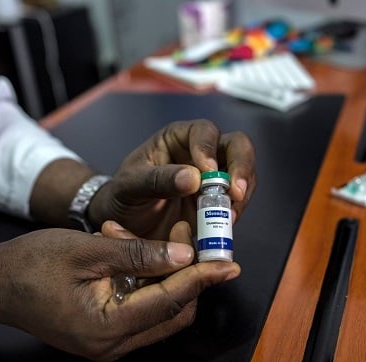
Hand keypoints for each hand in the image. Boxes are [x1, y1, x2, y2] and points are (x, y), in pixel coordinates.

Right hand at [0, 225, 239, 361]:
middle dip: (188, 275)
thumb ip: (137, 255)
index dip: (202, 279)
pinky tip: (137, 253)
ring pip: (160, 312)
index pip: (169, 302)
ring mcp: (108, 344)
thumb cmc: (32, 263)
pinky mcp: (103, 335)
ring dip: (167, 276)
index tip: (230, 262)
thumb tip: (185, 256)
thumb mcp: (87, 250)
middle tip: (191, 237)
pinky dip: (148, 283)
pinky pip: (141, 311)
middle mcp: (112, 345)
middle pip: (171, 313)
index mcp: (106, 328)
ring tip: (161, 238)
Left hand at [88, 119, 256, 239]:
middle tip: (235, 193)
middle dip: (241, 168)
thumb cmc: (122, 196)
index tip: (207, 171)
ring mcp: (214, 178)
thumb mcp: (130, 187)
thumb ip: (157, 180)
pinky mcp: (218, 202)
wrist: (124, 225)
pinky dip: (235, 213)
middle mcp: (201, 153)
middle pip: (237, 146)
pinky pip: (237, 202)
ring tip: (228, 216)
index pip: (204, 131)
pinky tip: (224, 226)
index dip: (209, 148)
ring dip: (241, 194)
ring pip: (243, 174)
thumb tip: (194, 177)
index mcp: (177, 138)